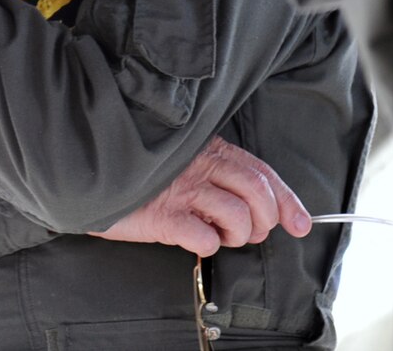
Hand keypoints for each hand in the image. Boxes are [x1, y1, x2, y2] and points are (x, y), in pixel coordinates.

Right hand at [95, 138, 311, 255]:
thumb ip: (217, 174)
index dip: (287, 200)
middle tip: (249, 231)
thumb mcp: (183, 161)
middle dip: (264, 221)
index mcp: (209, 148)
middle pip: (258, 194)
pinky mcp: (164, 216)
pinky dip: (207, 245)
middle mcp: (200, 164)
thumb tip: (257, 210)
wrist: (90, 169)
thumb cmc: (139, 169)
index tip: (301, 223)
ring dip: (237, 235)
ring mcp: (182, 189)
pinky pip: (206, 239)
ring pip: (239, 218)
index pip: (261, 172)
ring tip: (217, 233)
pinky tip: (192, 237)